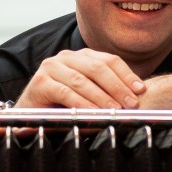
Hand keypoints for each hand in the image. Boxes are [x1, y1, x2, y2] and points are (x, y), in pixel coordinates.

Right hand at [15, 49, 146, 108]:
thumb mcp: (88, 95)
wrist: (29, 115)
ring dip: (101, 97)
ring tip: (115, 110)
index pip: (109, 60)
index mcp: (80, 57)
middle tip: (132, 103)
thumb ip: (106, 91)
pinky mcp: (39, 82)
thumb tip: (136, 97)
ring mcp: (50, 67)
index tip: (141, 90)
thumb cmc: (61, 106)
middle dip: (117, 86)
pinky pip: (65, 92)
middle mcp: (65, 57)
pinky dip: (81, 103)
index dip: (127, 74)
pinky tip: (93, 113)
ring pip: (82, 80)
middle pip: (97, 67)